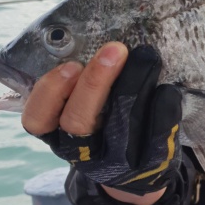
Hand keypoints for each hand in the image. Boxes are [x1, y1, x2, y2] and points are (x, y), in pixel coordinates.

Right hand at [22, 42, 180, 204]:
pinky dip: (161, 112)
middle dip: (94, 83)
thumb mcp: (88, 104)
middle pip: (77, 121)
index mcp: (58, 131)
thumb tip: (104, 35)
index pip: (37, 119)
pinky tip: (167, 90)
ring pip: (116, 127)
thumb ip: (87, 79)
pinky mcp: (144, 166)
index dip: (49, 93)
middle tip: (114, 49)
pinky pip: (153, 140)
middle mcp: (78, 149)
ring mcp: (111, 162)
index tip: (70, 65)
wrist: (136, 169)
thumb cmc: (107, 118)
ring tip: (146, 56)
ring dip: (131, 88)